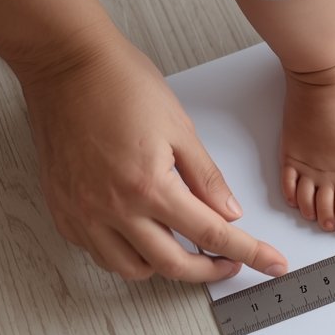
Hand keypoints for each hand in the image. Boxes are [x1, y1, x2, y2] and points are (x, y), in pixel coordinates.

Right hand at [18, 33, 287, 282]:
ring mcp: (83, 214)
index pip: (212, 235)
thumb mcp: (179, 127)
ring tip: (185, 247)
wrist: (65, 64)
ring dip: (165, 266)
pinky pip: (98, 253)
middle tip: (230, 263)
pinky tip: (141, 234)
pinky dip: (126, 253)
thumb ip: (206, 178)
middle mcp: (113, 209)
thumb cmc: (119, 84)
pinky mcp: (63, 211)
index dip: (248, 252)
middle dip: (209, 270)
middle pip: (173, 265)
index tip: (271, 263)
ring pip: (132, 269)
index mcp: (149, 186)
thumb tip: (229, 212)